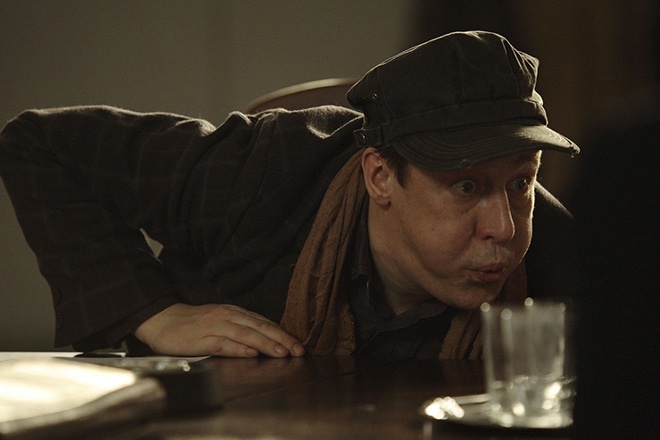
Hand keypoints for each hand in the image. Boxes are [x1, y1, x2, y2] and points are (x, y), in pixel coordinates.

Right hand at [134, 303, 304, 357]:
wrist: (163, 320)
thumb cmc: (194, 324)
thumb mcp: (222, 321)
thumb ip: (242, 328)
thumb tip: (267, 339)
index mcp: (234, 312)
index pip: (264, 322)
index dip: (283, 333)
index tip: (298, 344)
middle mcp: (228, 316)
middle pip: (260, 327)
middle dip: (281, 339)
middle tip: (298, 350)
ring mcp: (215, 326)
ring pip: (245, 334)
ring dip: (265, 343)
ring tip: (282, 352)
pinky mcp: (201, 338)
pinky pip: (223, 343)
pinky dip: (238, 348)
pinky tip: (251, 353)